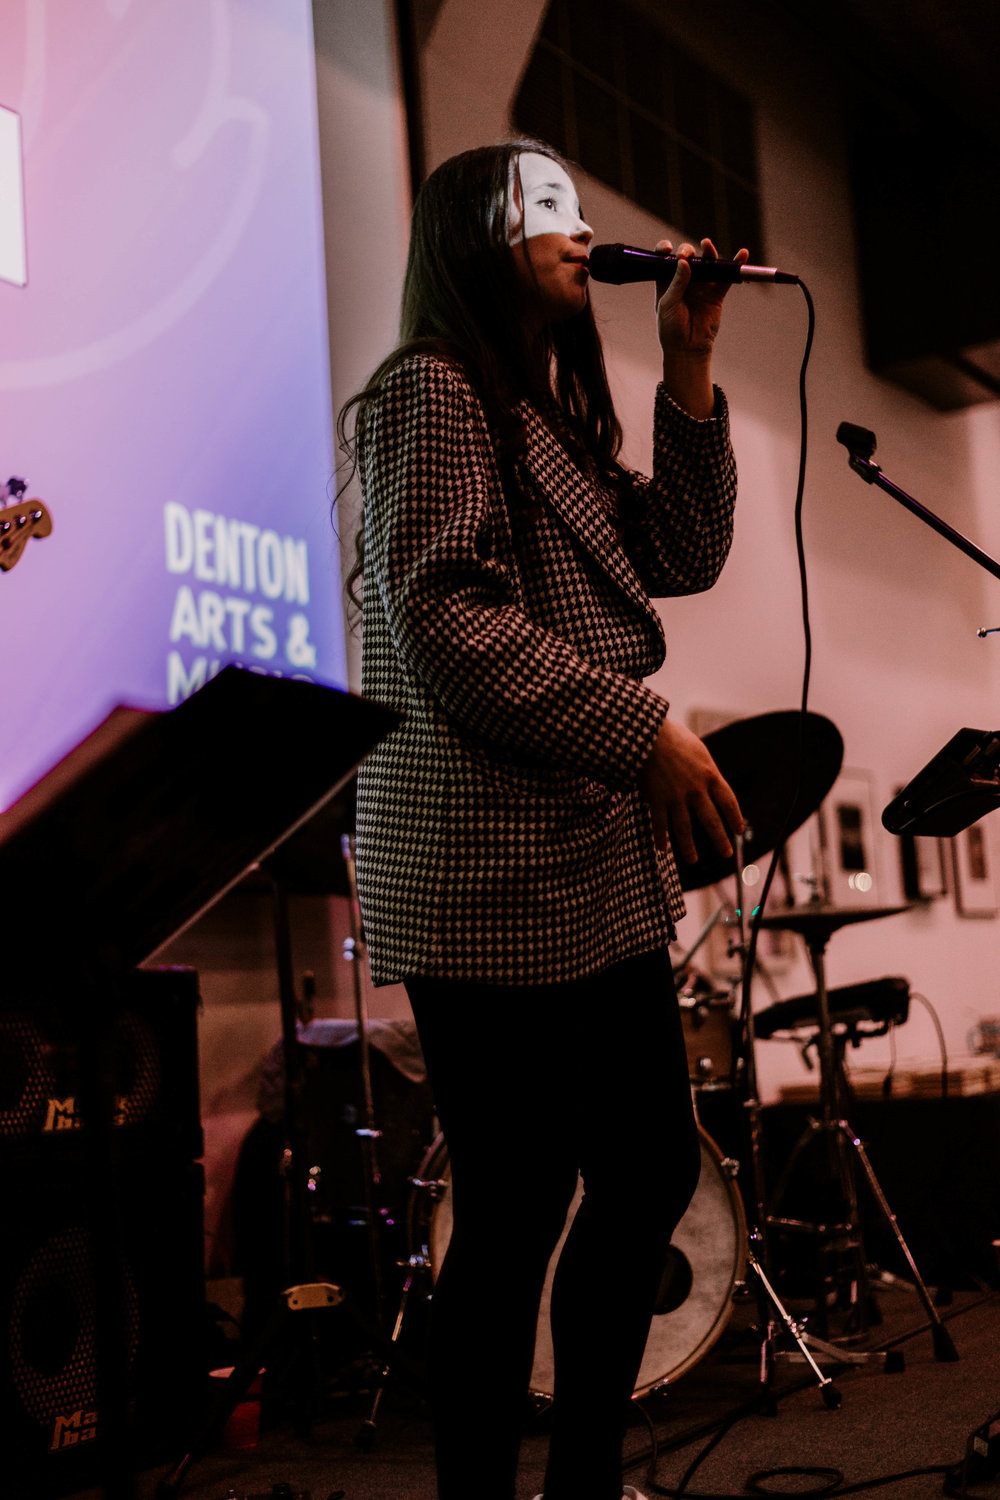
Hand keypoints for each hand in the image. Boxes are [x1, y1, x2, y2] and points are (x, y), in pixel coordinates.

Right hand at [638, 716, 743, 863]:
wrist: (646, 735)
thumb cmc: (671, 736)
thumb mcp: (697, 750)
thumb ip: (704, 768)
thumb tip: (709, 779)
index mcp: (710, 775)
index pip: (728, 802)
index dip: (735, 818)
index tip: (738, 830)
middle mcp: (696, 790)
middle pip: (712, 821)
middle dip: (720, 840)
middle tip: (726, 854)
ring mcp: (676, 797)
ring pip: (685, 829)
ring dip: (689, 847)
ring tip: (693, 860)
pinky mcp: (657, 800)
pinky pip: (660, 824)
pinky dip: (661, 838)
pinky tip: (663, 849)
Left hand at [654, 237, 749, 358]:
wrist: (687, 349)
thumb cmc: (671, 328)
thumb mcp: (668, 305)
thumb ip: (677, 283)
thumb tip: (684, 262)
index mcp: (667, 281)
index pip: (665, 259)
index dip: (665, 250)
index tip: (668, 249)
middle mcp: (685, 280)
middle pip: (688, 257)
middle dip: (687, 251)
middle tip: (687, 255)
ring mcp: (701, 286)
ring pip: (707, 264)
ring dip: (708, 252)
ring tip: (706, 245)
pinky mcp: (716, 293)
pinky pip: (726, 277)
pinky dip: (734, 266)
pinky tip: (741, 255)